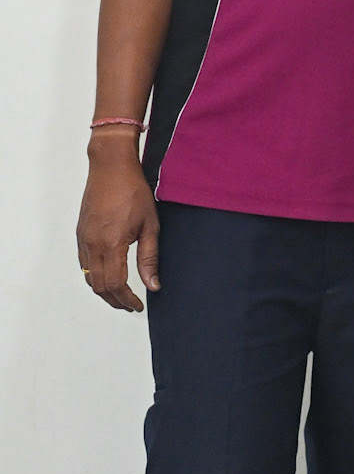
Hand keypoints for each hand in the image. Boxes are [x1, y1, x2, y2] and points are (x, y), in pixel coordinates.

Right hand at [77, 144, 159, 311]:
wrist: (111, 167)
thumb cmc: (133, 191)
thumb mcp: (150, 226)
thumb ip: (149, 259)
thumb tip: (153, 285)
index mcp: (111, 244)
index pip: (115, 284)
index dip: (127, 300)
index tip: (138, 306)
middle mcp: (92, 244)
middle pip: (99, 286)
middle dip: (115, 300)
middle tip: (130, 305)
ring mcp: (83, 239)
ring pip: (88, 277)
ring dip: (104, 290)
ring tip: (121, 295)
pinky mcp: (80, 233)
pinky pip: (83, 263)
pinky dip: (94, 276)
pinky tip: (108, 275)